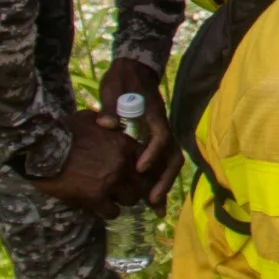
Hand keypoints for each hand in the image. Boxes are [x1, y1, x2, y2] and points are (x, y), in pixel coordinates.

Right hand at [29, 109, 147, 217]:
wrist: (42, 148)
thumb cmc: (63, 130)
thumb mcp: (90, 118)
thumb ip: (108, 122)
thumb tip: (114, 124)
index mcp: (125, 144)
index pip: (150, 162)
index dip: (146, 171)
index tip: (140, 176)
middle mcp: (123, 163)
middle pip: (143, 182)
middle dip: (136, 187)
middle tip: (127, 190)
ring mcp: (111, 181)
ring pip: (130, 199)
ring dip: (122, 199)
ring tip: (113, 198)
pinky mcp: (95, 197)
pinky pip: (112, 211)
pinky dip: (108, 211)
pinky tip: (101, 208)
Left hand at [99, 58, 181, 209]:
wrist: (133, 70)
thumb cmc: (122, 80)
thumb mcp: (112, 88)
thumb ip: (109, 106)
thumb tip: (106, 124)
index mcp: (154, 115)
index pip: (160, 136)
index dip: (152, 154)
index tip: (139, 169)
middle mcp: (162, 127)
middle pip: (172, 156)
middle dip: (164, 180)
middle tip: (152, 200)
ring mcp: (161, 134)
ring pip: (170, 163)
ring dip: (164, 185)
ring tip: (155, 208)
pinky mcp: (155, 140)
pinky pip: (162, 163)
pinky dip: (158, 181)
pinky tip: (151, 198)